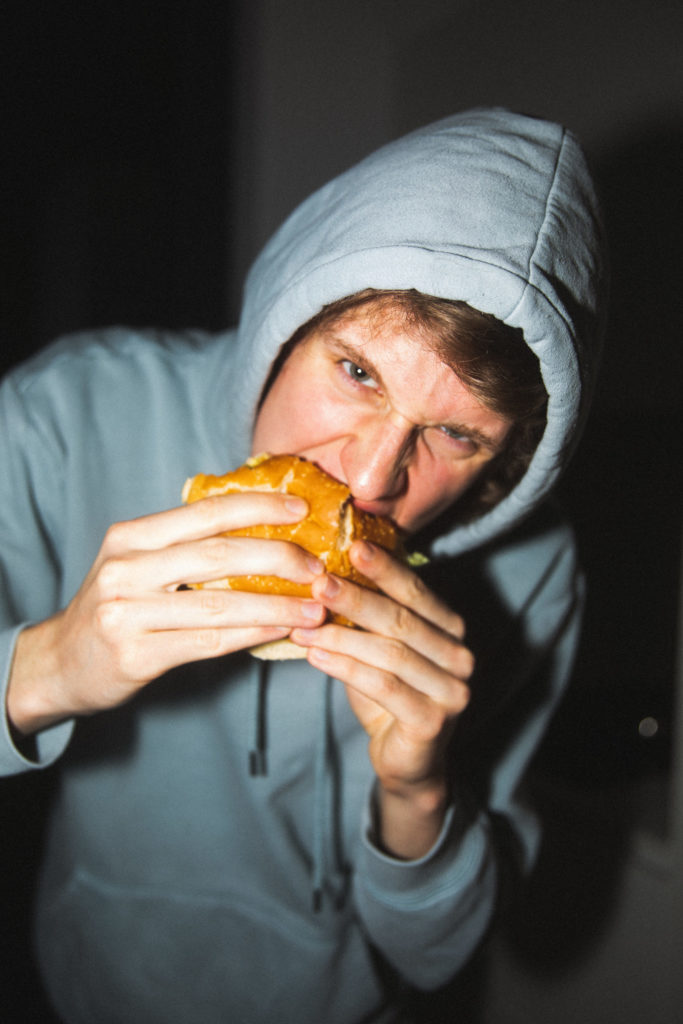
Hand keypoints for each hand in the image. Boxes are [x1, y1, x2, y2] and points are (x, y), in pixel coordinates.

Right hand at [8, 492, 325, 734]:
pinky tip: (282, 630)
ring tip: (316, 605)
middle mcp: (126, 569)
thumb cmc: (114, 606)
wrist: (59, 662)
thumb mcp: (135, 563)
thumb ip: (183, 545)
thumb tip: (260, 530)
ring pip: (219, 605)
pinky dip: (253, 635)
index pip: (204, 512)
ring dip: (276, 605)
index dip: (257, 506)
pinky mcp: (137, 655)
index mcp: (130, 537)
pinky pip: (208, 642)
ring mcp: (127, 614)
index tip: (300, 506)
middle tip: (319, 565)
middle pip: (217, 555)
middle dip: (278, 556)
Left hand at [291, 541, 472, 857]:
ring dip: (342, 636)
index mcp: (451, 628)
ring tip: (304, 625)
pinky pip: (384, 687)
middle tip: (317, 583)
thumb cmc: (389, 693)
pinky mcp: (433, 721)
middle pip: (401, 619)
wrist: (407, 761)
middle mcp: (460, 655)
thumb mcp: (378, 647)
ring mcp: (452, 690)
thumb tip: (323, 572)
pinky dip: (347, 668)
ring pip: (391, 653)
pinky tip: (317, 656)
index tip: (351, 545)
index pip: (416, 591)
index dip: (384, 568)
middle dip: (356, 597)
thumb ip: (366, 616)